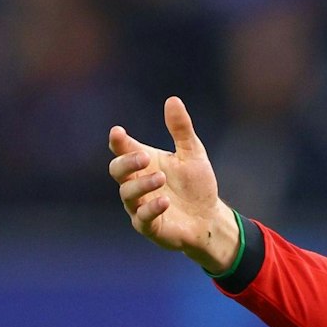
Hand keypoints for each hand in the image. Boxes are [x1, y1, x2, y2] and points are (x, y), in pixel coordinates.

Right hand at [107, 97, 238, 272]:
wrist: (209, 218)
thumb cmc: (196, 185)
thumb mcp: (192, 154)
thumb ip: (181, 130)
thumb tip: (172, 99)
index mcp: (145, 163)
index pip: (123, 150)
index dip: (118, 142)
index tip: (118, 133)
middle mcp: (137, 183)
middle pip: (117, 171)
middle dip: (127, 162)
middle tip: (144, 157)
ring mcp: (140, 206)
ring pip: (127, 194)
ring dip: (142, 185)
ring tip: (161, 178)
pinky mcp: (149, 226)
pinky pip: (142, 219)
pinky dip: (151, 209)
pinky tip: (164, 201)